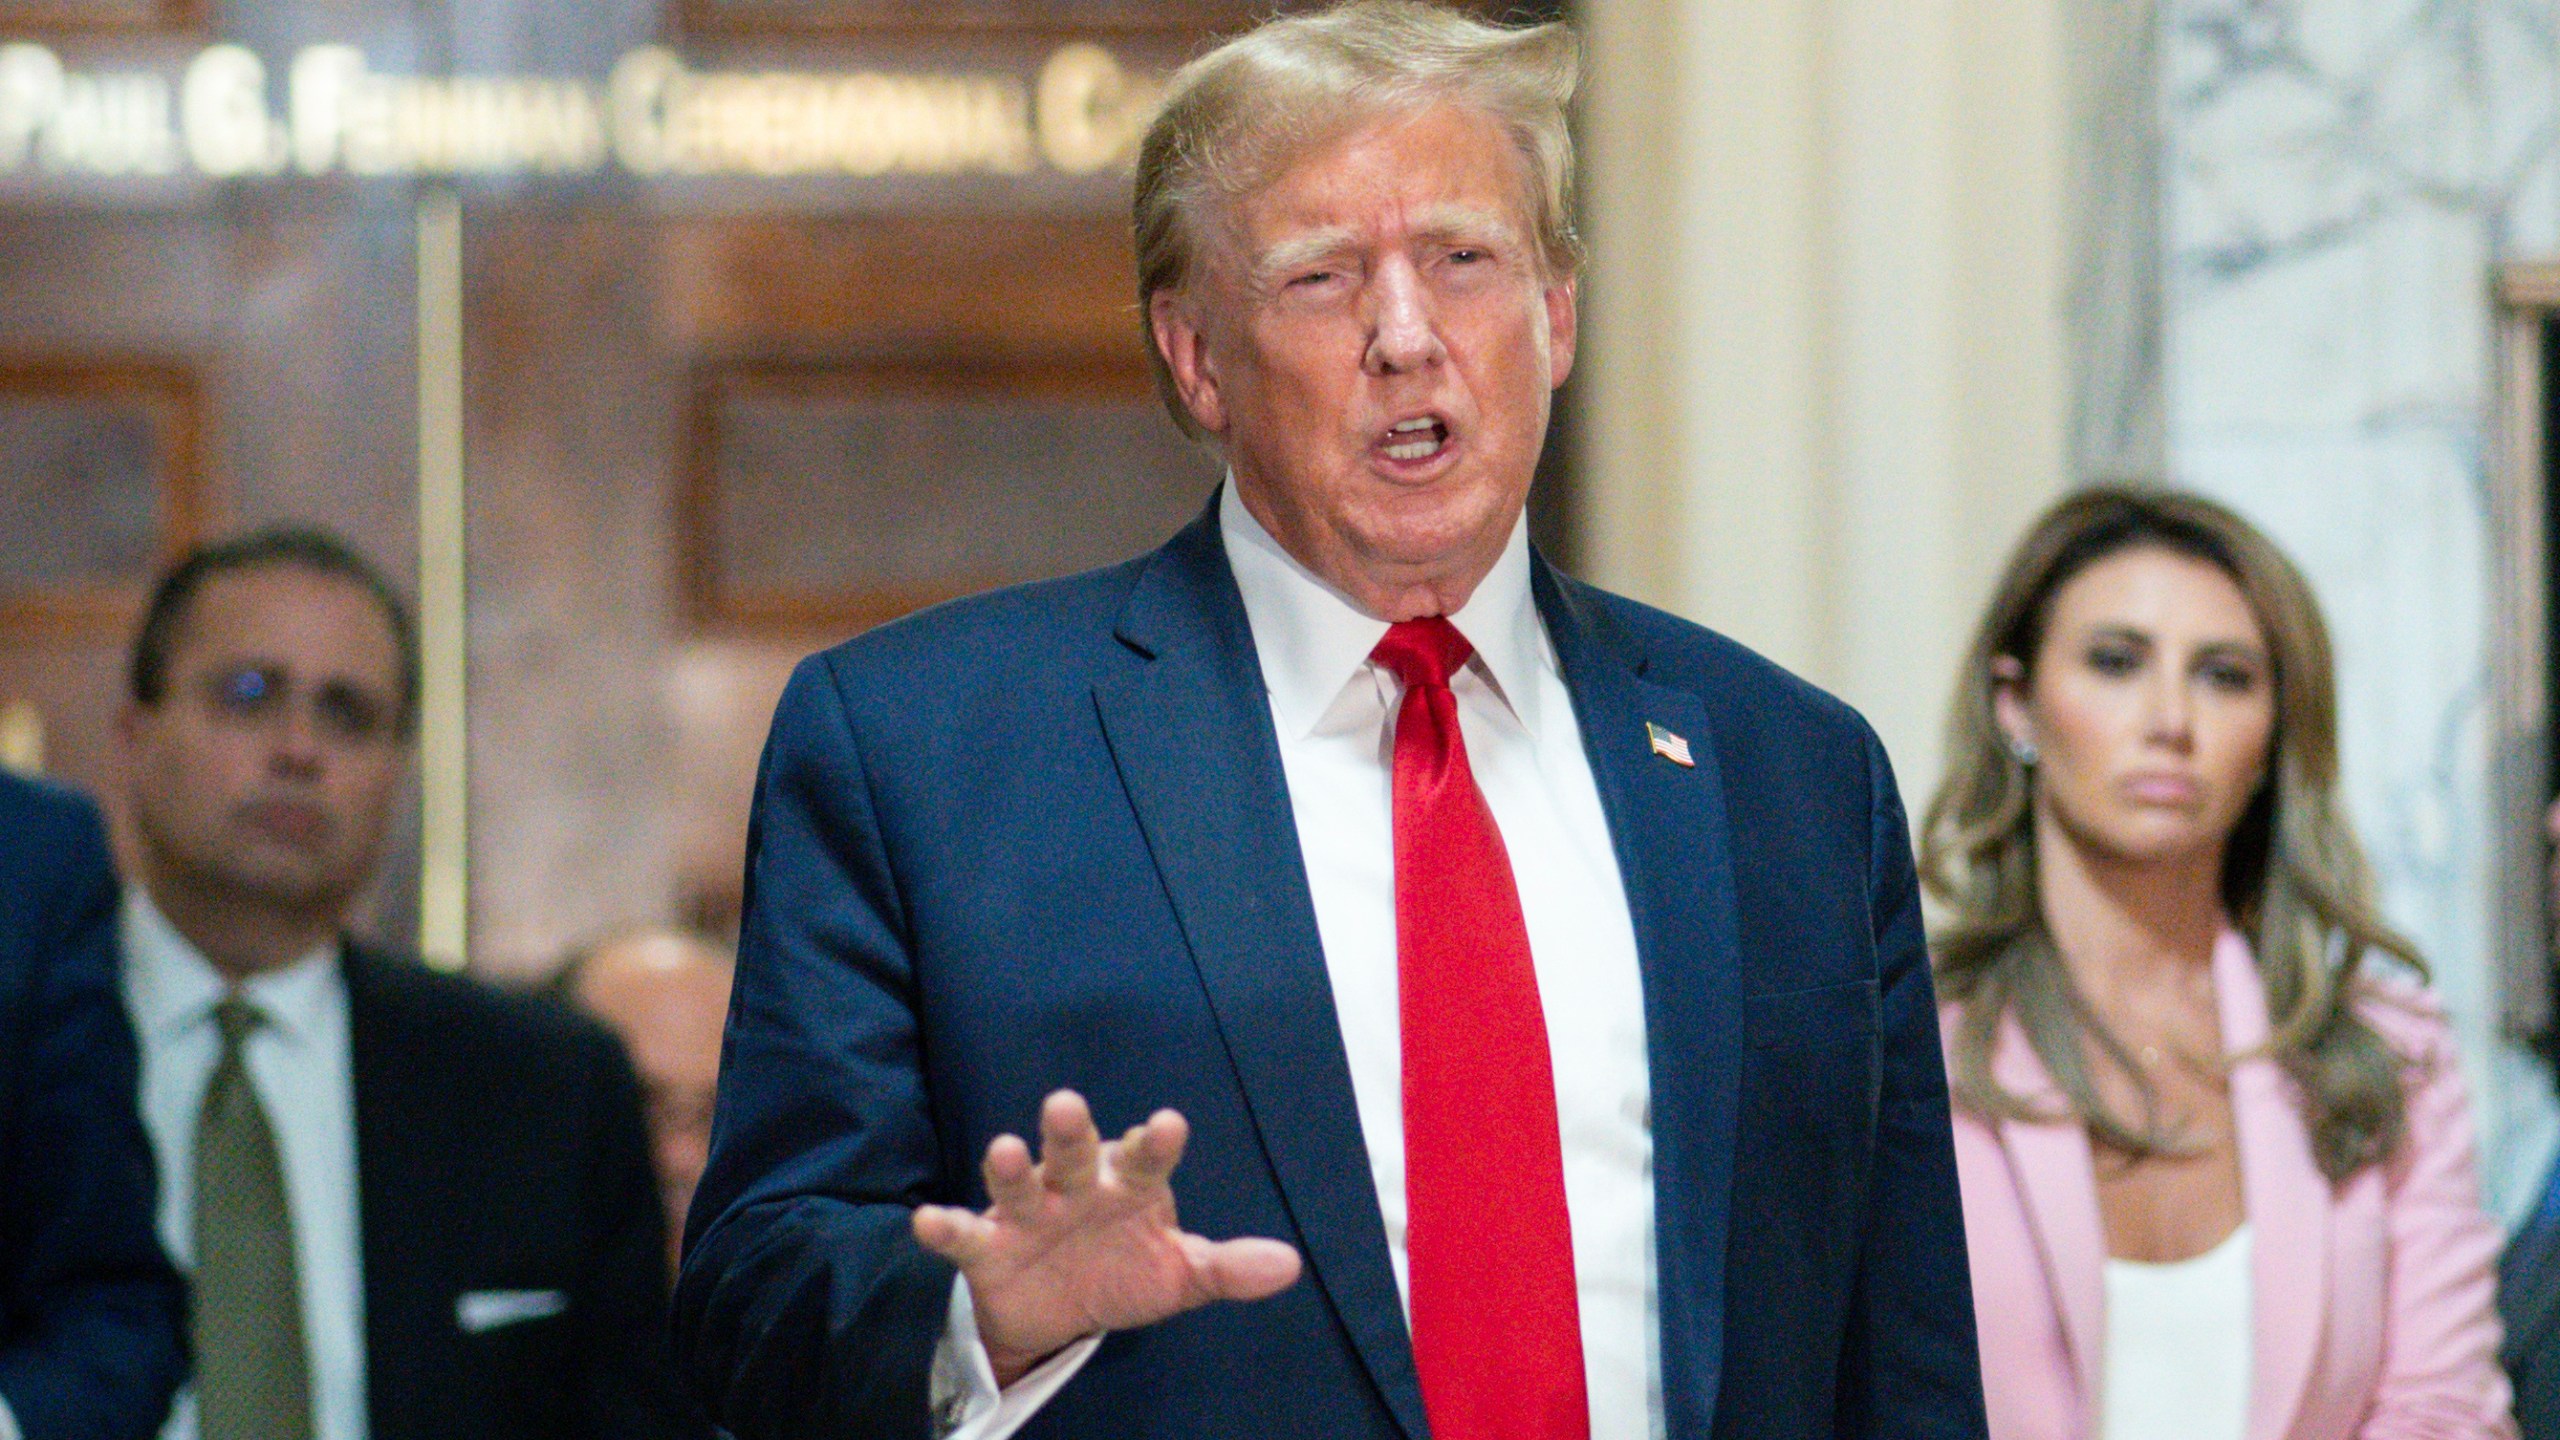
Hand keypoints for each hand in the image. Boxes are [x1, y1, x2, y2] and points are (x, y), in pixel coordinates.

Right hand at [912, 1090, 1301, 1385]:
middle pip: (1074, 1153)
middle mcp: (1076, 1188)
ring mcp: (1029, 1214)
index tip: (1167, 1125)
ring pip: (1019, 1183)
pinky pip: (965, 1234)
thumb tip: (1289, 1265)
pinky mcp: (988, 1248)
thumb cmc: (1123, 1271)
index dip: (1154, 1144)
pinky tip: (927, 1220)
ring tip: (1004, 1148)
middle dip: (1070, 1132)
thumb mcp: (1178, 1275)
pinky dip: (945, 1227)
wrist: (1058, 1314)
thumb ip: (1226, 1267)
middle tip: (1066, 1104)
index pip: (1146, 1160)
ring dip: (1009, 1167)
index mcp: (1129, 1187)